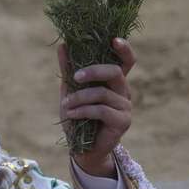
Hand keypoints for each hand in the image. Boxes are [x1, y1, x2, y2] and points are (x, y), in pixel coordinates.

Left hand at [59, 38, 134, 176]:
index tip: (114, 39)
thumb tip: (62, 45)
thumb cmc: (77, 118)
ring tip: (65, 105)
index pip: (127, 60)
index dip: (125, 49)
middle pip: (115, 72)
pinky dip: (82, 110)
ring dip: (80, 98)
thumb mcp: (70, 92)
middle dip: (94, 71)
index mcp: (114, 81)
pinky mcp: (123, 121)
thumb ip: (68, 70)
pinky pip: (101, 110)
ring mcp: (125, 106)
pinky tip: (71, 114)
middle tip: (75, 77)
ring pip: (103, 93)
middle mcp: (124, 91)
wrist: (81, 148)